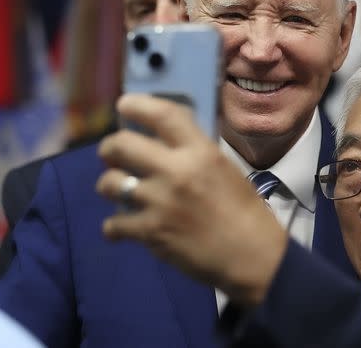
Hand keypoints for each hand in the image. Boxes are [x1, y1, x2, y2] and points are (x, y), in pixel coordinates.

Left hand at [96, 94, 287, 306]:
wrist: (252, 256)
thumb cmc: (246, 212)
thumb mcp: (225, 169)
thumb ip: (196, 153)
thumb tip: (166, 143)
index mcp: (200, 152)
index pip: (162, 114)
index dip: (137, 105)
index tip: (124, 105)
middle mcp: (176, 171)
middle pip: (121, 144)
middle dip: (110, 147)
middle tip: (113, 154)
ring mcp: (160, 202)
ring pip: (110, 182)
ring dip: (109, 185)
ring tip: (118, 190)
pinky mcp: (151, 232)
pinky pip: (113, 223)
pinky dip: (114, 227)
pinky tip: (121, 228)